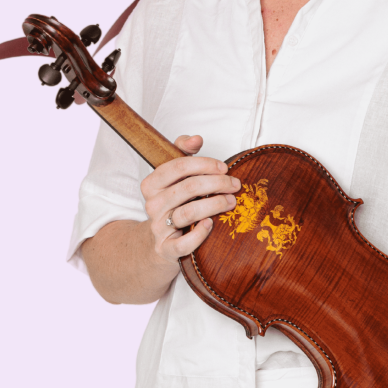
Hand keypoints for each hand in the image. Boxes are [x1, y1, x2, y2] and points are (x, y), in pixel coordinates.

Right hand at [140, 134, 240, 270]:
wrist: (157, 244)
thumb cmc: (172, 204)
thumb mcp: (173, 177)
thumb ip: (182, 152)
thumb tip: (197, 139)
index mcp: (151, 184)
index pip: (177, 166)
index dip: (204, 164)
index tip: (224, 167)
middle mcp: (152, 205)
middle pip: (187, 188)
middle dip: (216, 183)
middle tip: (235, 184)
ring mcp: (158, 228)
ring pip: (188, 213)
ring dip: (214, 204)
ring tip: (232, 201)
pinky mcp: (166, 249)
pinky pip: (182, 243)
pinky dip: (199, 234)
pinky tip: (211, 224)